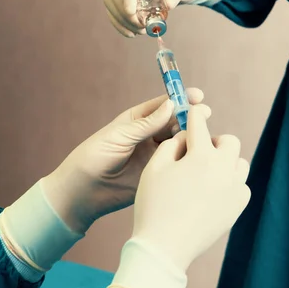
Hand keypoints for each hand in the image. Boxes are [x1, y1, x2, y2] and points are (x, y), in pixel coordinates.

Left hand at [41, 88, 207, 232]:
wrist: (84, 191)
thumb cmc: (94, 157)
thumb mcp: (119, 137)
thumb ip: (146, 124)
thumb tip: (171, 104)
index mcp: (137, 120)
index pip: (163, 105)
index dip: (180, 99)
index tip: (196, 95)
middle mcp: (149, 135)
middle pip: (176, 122)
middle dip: (191, 117)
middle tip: (204, 115)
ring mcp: (155, 155)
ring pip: (181, 142)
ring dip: (193, 137)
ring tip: (203, 136)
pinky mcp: (159, 173)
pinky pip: (178, 163)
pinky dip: (189, 158)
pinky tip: (199, 157)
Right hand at [109, 105, 249, 287]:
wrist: (164, 247)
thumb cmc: (154, 205)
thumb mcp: (153, 168)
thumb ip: (170, 145)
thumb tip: (185, 137)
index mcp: (201, 156)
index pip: (200, 124)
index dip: (194, 115)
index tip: (193, 112)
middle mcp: (223, 169)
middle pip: (229, 141)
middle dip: (214, 141)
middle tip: (197, 152)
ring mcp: (234, 189)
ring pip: (239, 162)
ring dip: (224, 161)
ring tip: (205, 172)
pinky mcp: (238, 207)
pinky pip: (241, 185)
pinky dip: (229, 182)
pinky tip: (211, 191)